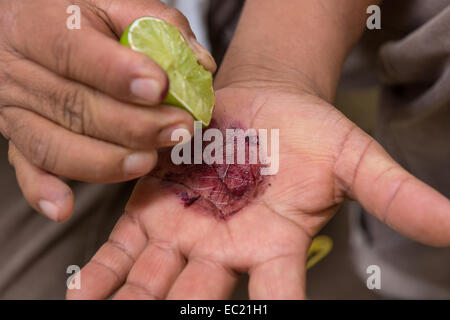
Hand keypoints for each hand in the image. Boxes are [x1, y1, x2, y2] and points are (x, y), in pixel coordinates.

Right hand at [0, 0, 215, 220]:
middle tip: (178, 129)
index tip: (160, 87)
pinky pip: (26, 167)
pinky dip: (43, 190)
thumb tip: (200, 64)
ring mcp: (15, 108)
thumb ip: (159, 26)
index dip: (116, 73)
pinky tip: (64, 208)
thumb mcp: (117, 4)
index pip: (72, 50)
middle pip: (73, 105)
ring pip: (53, 144)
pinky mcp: (18, 136)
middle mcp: (18, 69)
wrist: (36, 25)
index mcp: (38, 23)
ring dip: (104, 160)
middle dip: (132, 125)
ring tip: (147, 161)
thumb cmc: (82, 15)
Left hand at [68, 81, 449, 299]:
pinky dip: (104, 273)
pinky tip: (82, 296)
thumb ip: (393, 195)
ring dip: (131, 305)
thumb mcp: (353, 159)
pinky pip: (124, 249)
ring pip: (155, 283)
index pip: (277, 300)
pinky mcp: (153, 210)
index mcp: (276, 245)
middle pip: (202, 301)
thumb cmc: (308, 133)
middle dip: (180, 319)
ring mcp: (185, 233)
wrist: (262, 107)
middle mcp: (227, 251)